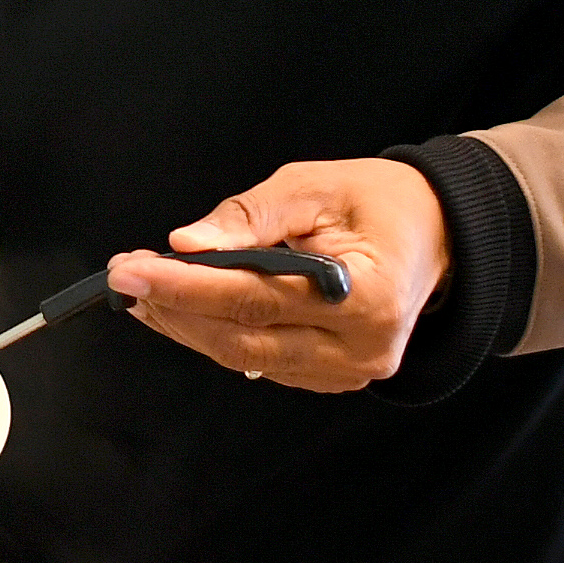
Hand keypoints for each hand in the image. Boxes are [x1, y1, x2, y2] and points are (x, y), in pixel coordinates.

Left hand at [109, 158, 449, 392]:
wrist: (436, 231)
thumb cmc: (378, 202)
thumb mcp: (312, 186)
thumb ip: (248, 218)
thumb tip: (187, 244)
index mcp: (367, 296)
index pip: (256, 299)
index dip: (186, 288)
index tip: (134, 271)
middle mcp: (362, 348)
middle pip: (245, 342)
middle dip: (176, 310)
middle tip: (127, 279)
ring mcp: (349, 371)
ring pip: (247, 359)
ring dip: (190, 326)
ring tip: (147, 291)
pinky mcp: (334, 376)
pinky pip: (263, 363)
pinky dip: (219, 336)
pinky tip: (187, 310)